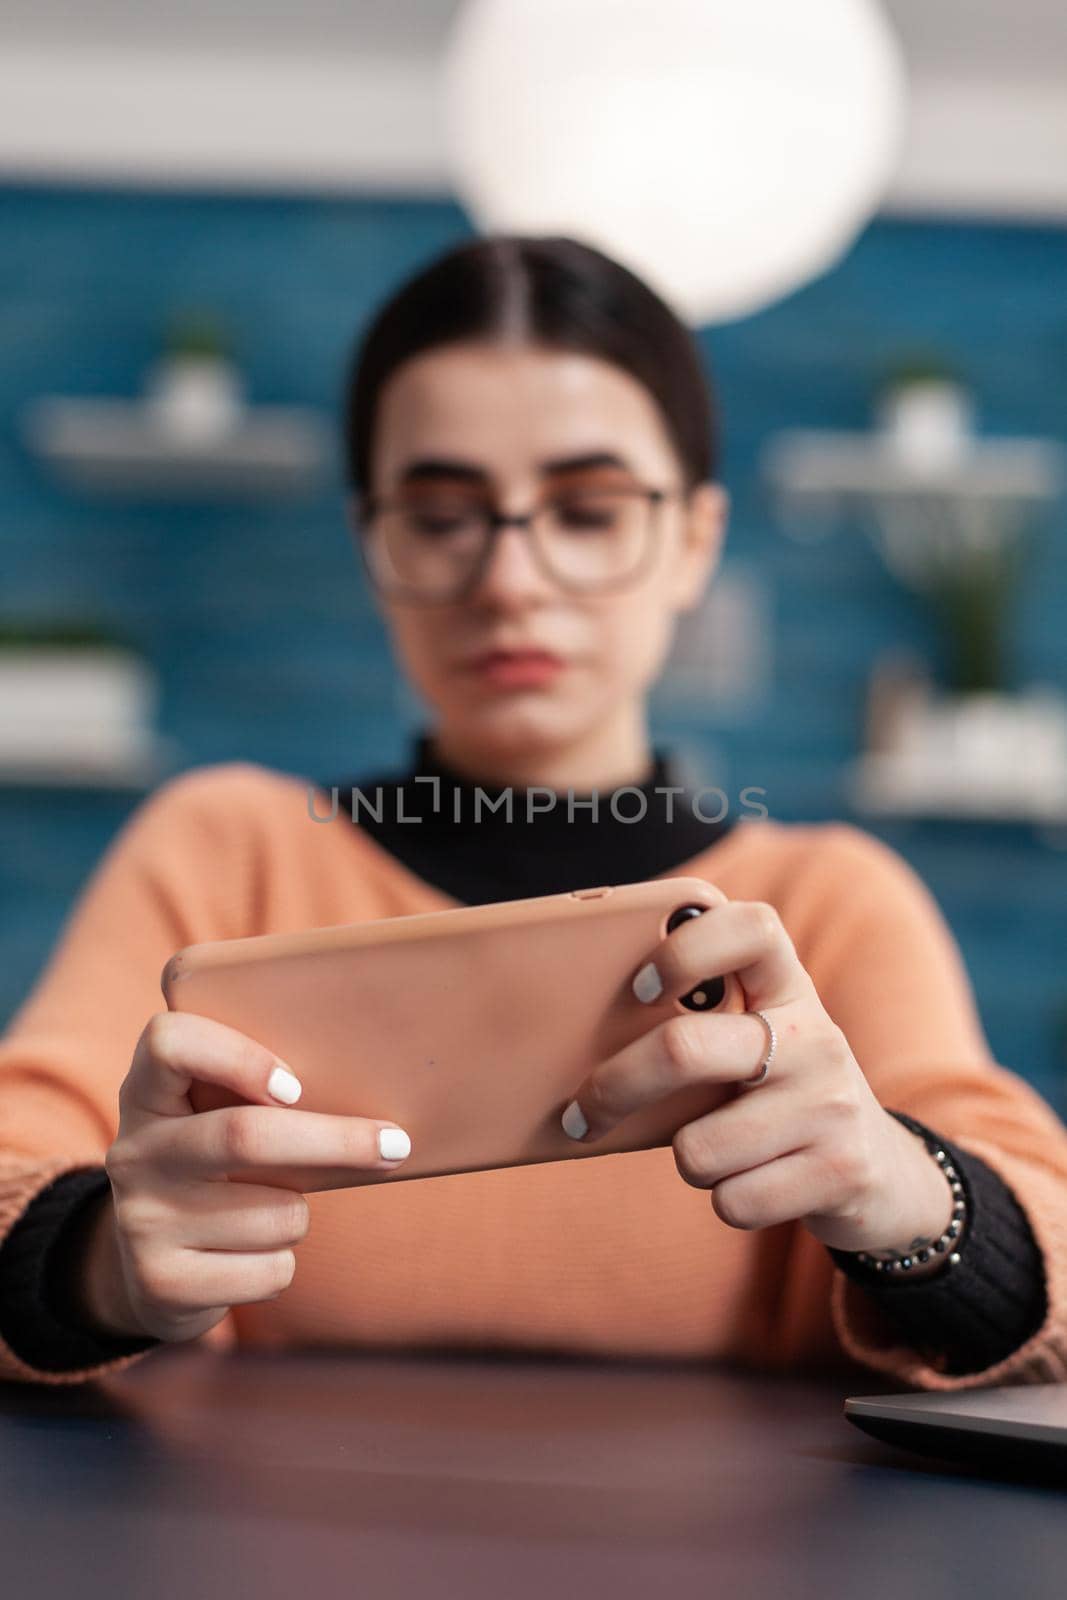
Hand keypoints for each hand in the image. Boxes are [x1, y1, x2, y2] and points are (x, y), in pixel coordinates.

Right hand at [84, 1011, 412, 1343]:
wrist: (146, 1271)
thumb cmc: (215, 1175)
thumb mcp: (215, 1123)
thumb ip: (266, 1101)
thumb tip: (382, 1117)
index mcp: (148, 1093)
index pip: (169, 1042)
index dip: (237, 1057)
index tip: (297, 1086)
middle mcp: (134, 1152)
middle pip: (245, 1135)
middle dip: (336, 1141)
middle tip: (396, 1145)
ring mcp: (142, 1220)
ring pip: (275, 1213)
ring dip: (298, 1216)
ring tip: (267, 1216)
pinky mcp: (162, 1281)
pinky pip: (270, 1269)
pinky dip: (281, 1265)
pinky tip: (247, 1260)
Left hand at [559, 899, 955, 1263]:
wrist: (881, 1173)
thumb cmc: (777, 1097)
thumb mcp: (751, 1045)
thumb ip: (694, 1026)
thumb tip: (575, 1048)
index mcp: (787, 986)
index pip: (750, 927)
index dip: (687, 947)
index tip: (640, 986)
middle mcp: (814, 1034)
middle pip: (685, 1049)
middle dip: (614, 1088)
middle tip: (582, 1112)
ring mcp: (831, 1103)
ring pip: (697, 1147)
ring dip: (688, 1161)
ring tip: (717, 1151)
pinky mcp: (841, 1170)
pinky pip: (732, 1199)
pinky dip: (726, 1201)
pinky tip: (754, 1185)